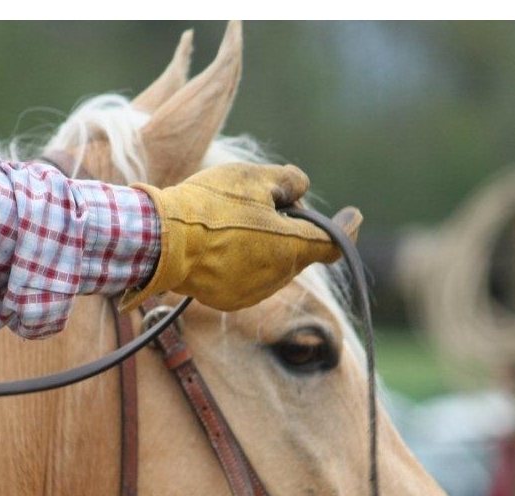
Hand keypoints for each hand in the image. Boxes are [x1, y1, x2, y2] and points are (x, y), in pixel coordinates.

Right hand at [122, 163, 361, 312]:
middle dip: (293, 229)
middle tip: (266, 202)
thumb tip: (300, 191)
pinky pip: (249, 278)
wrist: (161, 241)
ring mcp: (253, 292)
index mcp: (291, 248)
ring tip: (233, 222)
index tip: (353, 214)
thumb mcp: (255, 177)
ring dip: (267, 245)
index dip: (347, 228)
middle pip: (300, 251)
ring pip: (274, 265)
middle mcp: (278, 277)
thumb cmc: (210, 206)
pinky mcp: (229, 299)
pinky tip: (220, 243)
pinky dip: (244, 260)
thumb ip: (290, 181)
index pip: (335, 244)